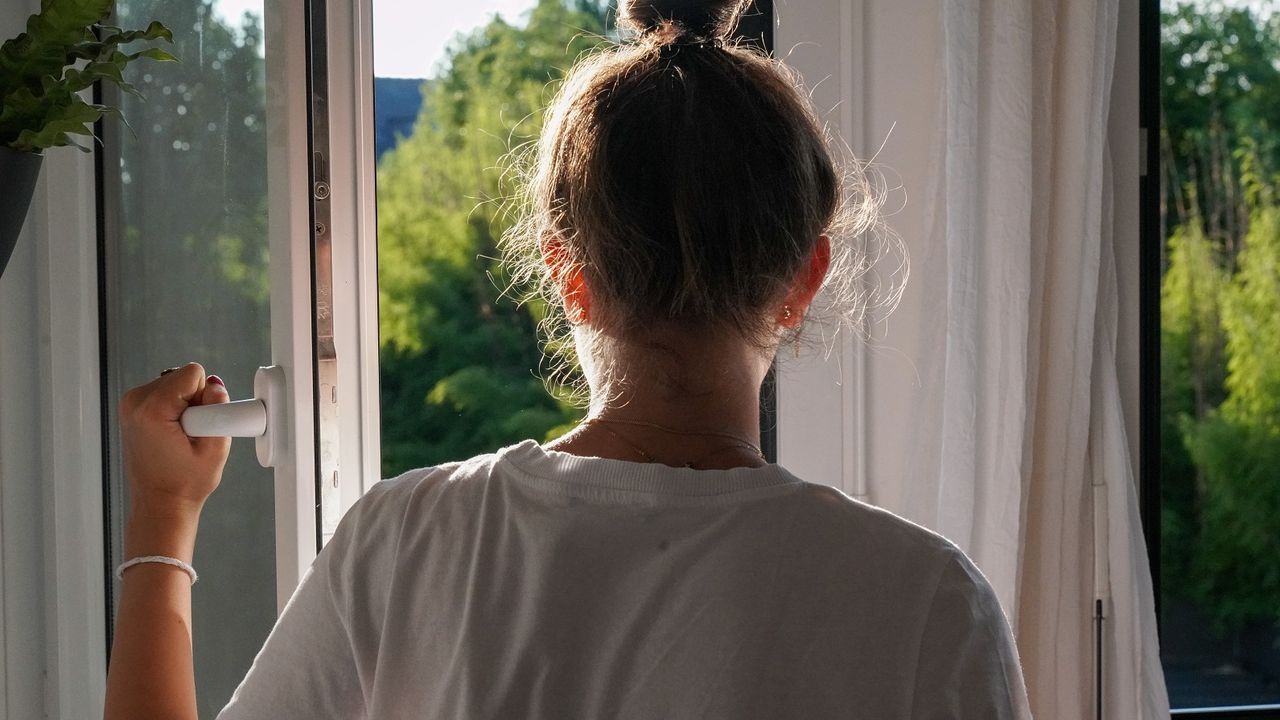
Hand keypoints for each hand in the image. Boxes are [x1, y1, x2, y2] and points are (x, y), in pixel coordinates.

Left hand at [119, 362, 230, 521]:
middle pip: (182, 377)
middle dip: (195, 401)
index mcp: (151, 410)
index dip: (206, 398)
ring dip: (186, 406)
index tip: (202, 425)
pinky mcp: (132, 409)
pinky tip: (173, 435)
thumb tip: (215, 384)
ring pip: (175, 384)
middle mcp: (134, 402)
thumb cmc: (184, 485)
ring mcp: (129, 405)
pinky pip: (165, 393)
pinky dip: (175, 409)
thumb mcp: (216, 449)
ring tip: (182, 437)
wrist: (160, 505)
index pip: (192, 373)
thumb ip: (220, 408)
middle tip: (192, 434)